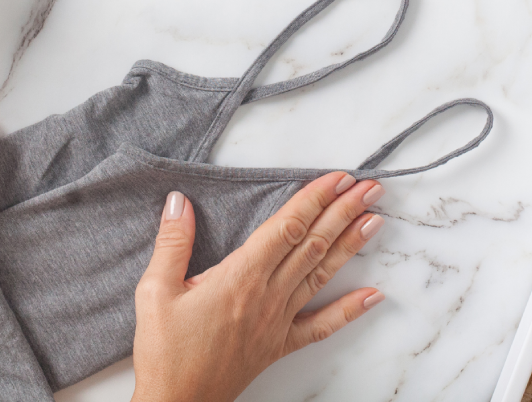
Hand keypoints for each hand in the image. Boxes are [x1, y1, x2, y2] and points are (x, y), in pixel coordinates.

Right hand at [131, 172, 387, 401]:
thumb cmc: (164, 352)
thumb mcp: (155, 291)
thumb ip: (172, 243)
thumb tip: (179, 201)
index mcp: (240, 277)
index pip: (287, 227)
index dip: (314, 199)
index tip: (338, 178)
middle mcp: (267, 295)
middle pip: (313, 244)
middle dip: (343, 212)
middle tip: (370, 187)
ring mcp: (278, 321)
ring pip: (322, 275)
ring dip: (350, 246)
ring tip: (376, 220)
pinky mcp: (280, 345)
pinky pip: (322, 326)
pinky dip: (350, 309)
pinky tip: (374, 295)